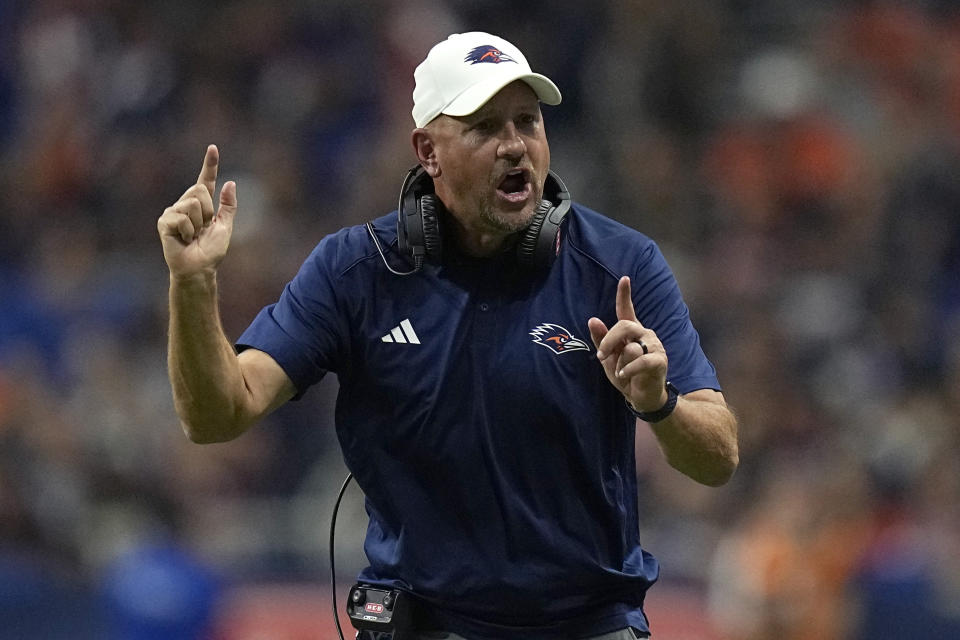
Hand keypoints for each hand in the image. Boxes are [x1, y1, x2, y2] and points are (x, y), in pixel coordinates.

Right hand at [157, 145, 237, 278]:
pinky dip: (187, 231)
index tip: (213, 147)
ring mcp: (173, 212)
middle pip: (200, 190)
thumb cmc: (210, 251)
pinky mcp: (164, 222)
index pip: (206, 180)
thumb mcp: (225, 226)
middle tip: (202, 229)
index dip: (210, 164)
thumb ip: (228, 206)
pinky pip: (181, 217)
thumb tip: (230, 182)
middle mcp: (185, 204)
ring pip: (192, 204)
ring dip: (198, 223)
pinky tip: (183, 239)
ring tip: (192, 236)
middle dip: (207, 211)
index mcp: (201, 204)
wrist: (199, 268)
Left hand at [588, 276, 668, 412]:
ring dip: (620, 362)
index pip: (627, 310)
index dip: (625, 294)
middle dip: (609, 340)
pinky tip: (624, 376)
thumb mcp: (608, 358)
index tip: (624, 279)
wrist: (642, 398)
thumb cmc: (626, 375)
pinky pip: (641, 361)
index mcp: (632, 332)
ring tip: (621, 372)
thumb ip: (601, 340)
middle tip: (601, 355)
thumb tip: (592, 319)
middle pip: (625, 325)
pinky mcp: (660, 361)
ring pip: (631, 346)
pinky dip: (628, 369)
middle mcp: (645, 334)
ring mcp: (655, 346)